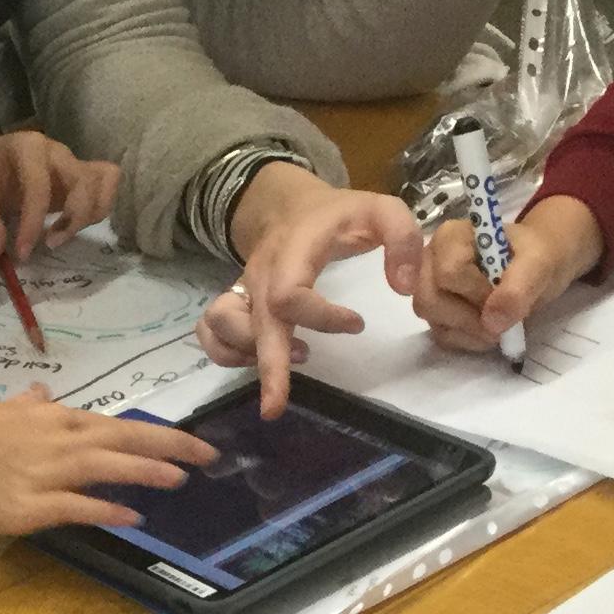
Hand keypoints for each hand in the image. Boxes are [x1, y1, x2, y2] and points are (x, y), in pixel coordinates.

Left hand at [0, 124, 118, 262]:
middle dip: (72, 220)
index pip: (39, 187)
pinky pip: (106, 185)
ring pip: (103, 184)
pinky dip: (99, 208)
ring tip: (61, 237)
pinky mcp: (81, 174)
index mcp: (28, 147)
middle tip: (49, 245)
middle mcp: (57, 150)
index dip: (32, 224)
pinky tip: (75, 225)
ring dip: (90, 216)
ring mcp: (73, 161)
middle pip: (83, 183)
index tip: (21, 254)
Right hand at [0, 386, 216, 533]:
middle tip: (209, 456)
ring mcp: (41, 473)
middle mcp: (55, 440)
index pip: (120, 425)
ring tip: (180, 479)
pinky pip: (73, 507)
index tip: (196, 442)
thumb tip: (44, 394)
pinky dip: (105, 509)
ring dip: (146, 471)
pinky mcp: (23, 506)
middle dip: (170, 447)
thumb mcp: (4, 409)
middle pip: (123, 440)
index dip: (161, 434)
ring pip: (105, 467)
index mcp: (54, 418)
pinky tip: (132, 515)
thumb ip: (31, 406)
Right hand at [201, 163, 407, 416]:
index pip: (289, 293)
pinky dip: (227, 353)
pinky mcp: (235, 303)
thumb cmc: (338, 216)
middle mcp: (260, 272)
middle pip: (252, 321)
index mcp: (292, 250)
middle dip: (266, 365)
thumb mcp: (380, 209)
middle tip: (276, 406)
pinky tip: (262, 361)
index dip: (321, 318)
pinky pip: (210, 332)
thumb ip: (402, 237)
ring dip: (249, 353)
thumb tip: (401, 288)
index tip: (358, 324)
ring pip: (220, 325)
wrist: (289, 206)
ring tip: (299, 357)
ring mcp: (242, 288)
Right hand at [413, 195, 601, 356]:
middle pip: (430, 299)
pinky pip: (441, 335)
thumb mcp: (538, 263)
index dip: (477, 292)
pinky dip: (469, 340)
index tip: (505, 293)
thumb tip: (492, 322)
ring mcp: (430, 288)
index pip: (449, 272)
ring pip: (433, 320)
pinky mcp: (436, 313)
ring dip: (471, 331)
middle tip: (502, 319)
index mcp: (451, 237)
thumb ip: (518, 287)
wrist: (537, 269)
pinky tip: (489, 331)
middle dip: (470, 317)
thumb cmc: (535, 256)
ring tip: (499, 325)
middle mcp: (430, 260)